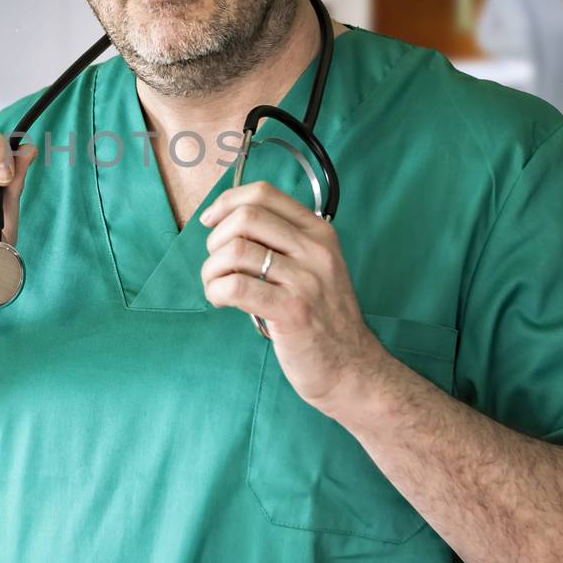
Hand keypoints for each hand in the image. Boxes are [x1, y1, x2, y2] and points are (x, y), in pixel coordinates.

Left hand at [199, 181, 387, 417]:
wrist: (352, 368)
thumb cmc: (324, 319)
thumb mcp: (315, 267)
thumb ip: (282, 243)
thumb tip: (228, 221)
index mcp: (319, 233)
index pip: (265, 194)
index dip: (227, 201)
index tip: (210, 221)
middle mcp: (315, 250)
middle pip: (245, 217)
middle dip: (215, 239)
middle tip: (217, 264)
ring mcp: (306, 280)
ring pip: (235, 251)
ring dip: (212, 270)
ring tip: (216, 287)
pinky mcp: (292, 310)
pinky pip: (236, 287)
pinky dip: (217, 291)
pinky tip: (221, 301)